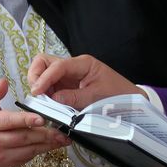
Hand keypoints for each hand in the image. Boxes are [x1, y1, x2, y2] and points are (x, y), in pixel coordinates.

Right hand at [0, 78, 70, 166]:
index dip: (27, 120)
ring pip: (29, 149)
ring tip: (62, 139)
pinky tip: (51, 145)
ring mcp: (2, 155)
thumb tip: (4, 82)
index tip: (42, 118)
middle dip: (45, 134)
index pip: (10, 121)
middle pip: (24, 136)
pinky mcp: (8, 164)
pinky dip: (41, 151)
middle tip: (61, 131)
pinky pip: (28, 157)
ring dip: (48, 144)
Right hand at [27, 53, 143, 107]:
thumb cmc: (118, 96)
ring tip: (41, 102)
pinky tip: (47, 104)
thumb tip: (51, 99)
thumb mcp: (96, 98)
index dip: (44, 79)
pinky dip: (45, 93)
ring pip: (44, 73)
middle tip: (36, 94)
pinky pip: (50, 86)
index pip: (57, 66)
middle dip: (36, 75)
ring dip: (39, 86)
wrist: (130, 101)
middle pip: (44, 62)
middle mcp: (73, 66)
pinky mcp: (67, 86)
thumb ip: (73, 98)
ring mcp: (69, 76)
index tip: (37, 93)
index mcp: (83, 64)